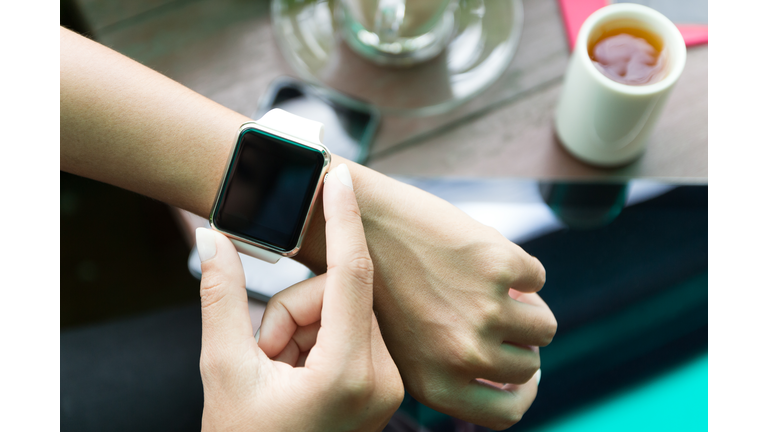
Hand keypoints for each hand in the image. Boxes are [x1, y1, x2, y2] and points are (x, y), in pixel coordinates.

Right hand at [197, 164, 402, 431]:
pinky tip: (296, 376)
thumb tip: (211, 238)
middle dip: (293, 311)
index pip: (351, 275)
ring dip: (302, 329)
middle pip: (339, 296)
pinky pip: (350, 332)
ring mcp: (388, 385)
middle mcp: (383, 378)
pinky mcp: (384, 385)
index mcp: (349, 375)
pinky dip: (316, 341)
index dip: (342, 219)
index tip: (339, 175)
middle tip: (265, 354)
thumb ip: (220, 298)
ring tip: (278, 374)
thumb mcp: (225, 370)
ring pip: (343, 312)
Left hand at [299, 168, 556, 429]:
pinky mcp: (497, 267)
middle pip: (528, 366)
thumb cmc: (381, 283)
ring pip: (542, 326)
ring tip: (495, 287)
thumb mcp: (406, 346)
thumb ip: (452, 367)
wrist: (360, 222)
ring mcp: (483, 312)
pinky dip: (518, 268)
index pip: (507, 413)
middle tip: (497, 312)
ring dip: (526, 306)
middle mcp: (462, 357)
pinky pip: (535, 278)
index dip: (519, 391)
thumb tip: (522, 372)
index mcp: (436, 385)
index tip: (521, 370)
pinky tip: (482, 256)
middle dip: (519, 341)